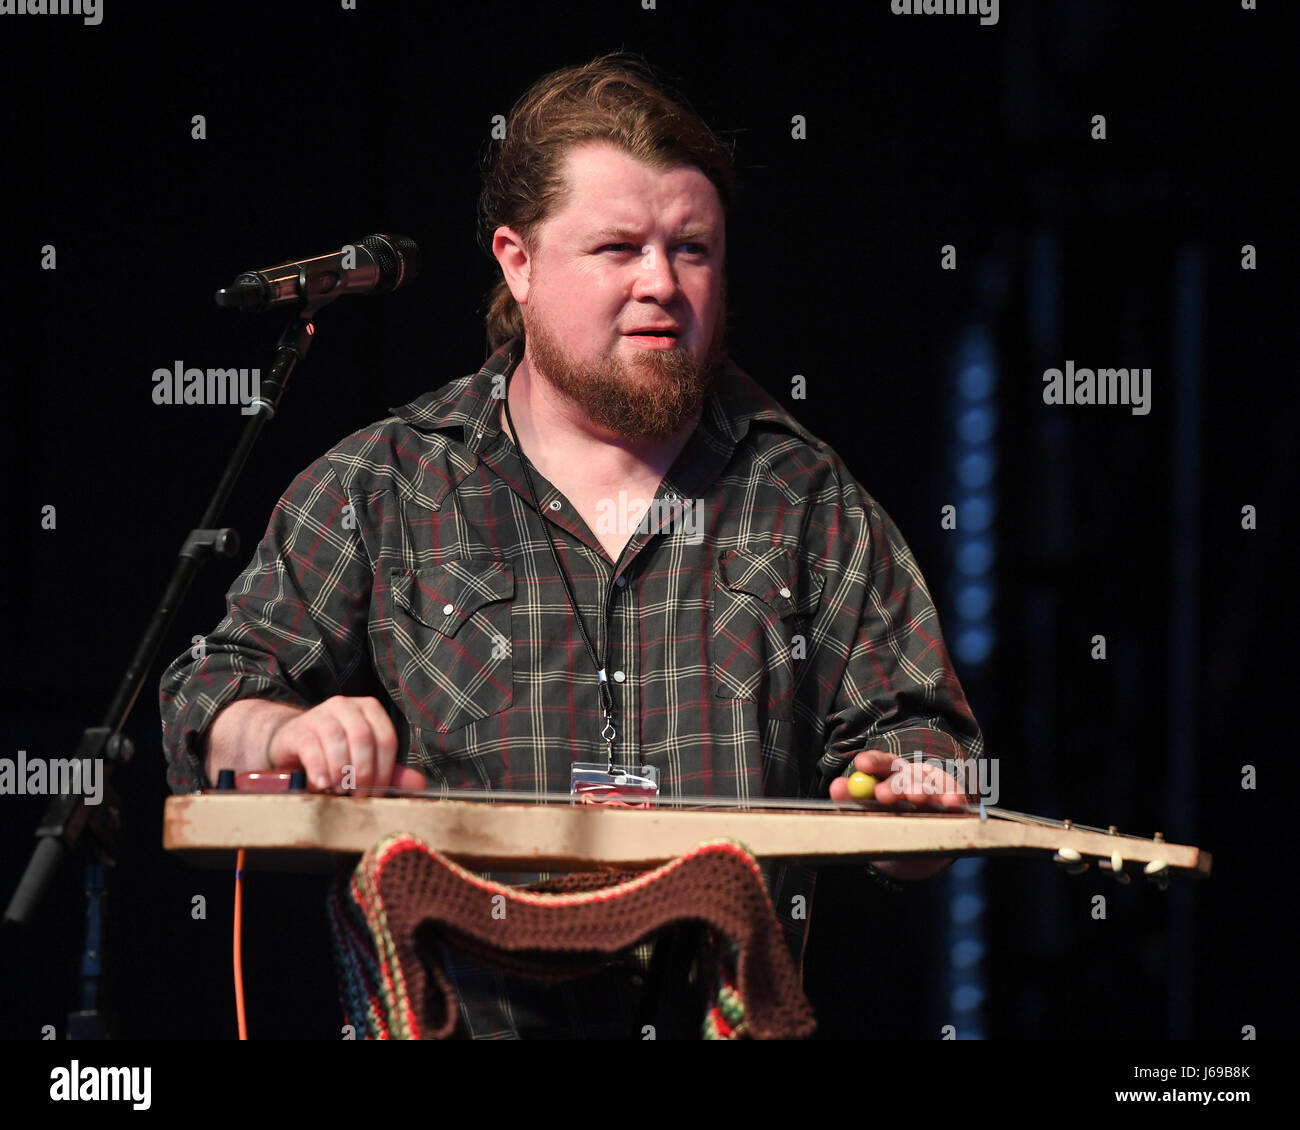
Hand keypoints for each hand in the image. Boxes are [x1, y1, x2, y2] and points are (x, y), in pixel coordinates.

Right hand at [266, 695, 425, 792]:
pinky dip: (320, 769)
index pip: (387, 738)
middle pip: (363, 738)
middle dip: (364, 772)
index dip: (385, 769)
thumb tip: (419, 783)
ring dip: (341, 771)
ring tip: (339, 790)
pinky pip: (311, 747)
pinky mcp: (298, 729)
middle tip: (358, 795)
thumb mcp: (364, 762)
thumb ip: (390, 771)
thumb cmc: (333, 754)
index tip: (377, 792)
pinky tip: (322, 785)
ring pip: (338, 740)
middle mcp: (346, 706)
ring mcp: (320, 714)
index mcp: (369, 710)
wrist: (290, 746)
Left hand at [828, 749, 967, 881]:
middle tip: (883, 794)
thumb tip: (835, 786)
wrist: (919, 847)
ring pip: (928, 788)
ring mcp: (936, 789)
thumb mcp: (868, 811)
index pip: (881, 763)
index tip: (862, 763)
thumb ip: (850, 799)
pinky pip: (954, 800)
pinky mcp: (955, 802)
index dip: (873, 762)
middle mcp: (913, 778)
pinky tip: (950, 802)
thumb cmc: (888, 822)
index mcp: (890, 775)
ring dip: (922, 792)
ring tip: (916, 796)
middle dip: (894, 784)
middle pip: (904, 776)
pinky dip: (952, 801)